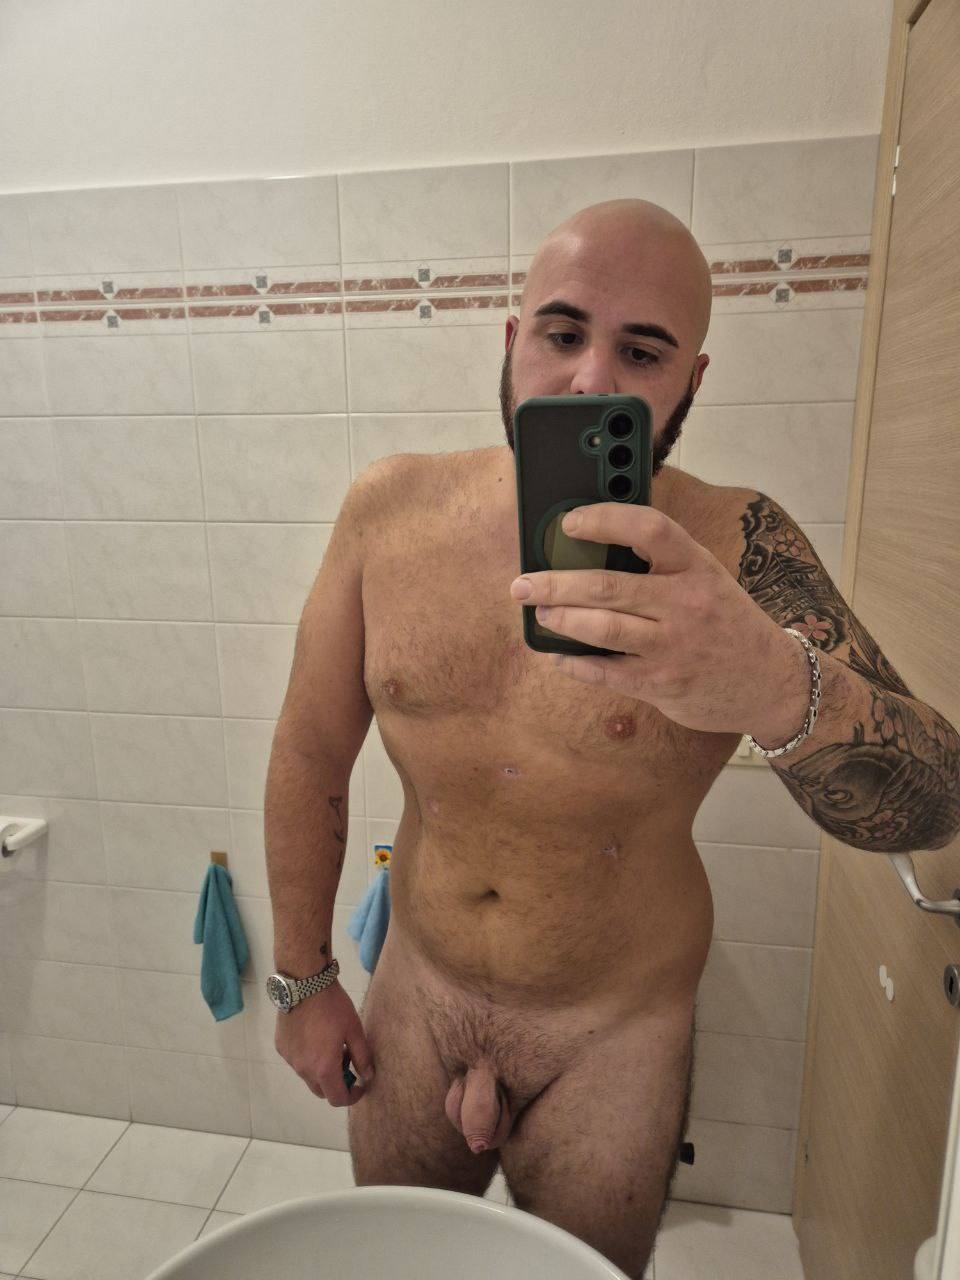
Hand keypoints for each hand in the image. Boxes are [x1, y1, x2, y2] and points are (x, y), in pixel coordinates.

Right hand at [274, 981, 374, 1107]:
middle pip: (321, 1091)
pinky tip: (314, 1037)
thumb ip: (363, 1057)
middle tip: (347, 1062)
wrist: (304, 984)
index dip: (351, 1097)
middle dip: (336, 1084)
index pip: (337, 1098)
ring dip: (321, 1070)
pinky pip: (297, 1061)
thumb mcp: (354, 1030)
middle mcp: (303, 1069)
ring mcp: (289, 1059)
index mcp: (324, 1068)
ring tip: (331, 1046)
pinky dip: (308, 1058)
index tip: (360, 1086)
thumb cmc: (334, 1007)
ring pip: (308, 1076)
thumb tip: (368, 1077)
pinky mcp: (281, 1047)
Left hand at [508, 502, 792, 735]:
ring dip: (560, 619)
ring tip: (539, 612)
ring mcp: (672, 646)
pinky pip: (605, 671)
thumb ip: (662, 566)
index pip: (649, 528)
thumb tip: (593, 551)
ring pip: (601, 628)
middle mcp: (685, 603)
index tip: (570, 522)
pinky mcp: (661, 684)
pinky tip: (558, 654)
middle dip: (555, 583)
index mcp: (696, 567)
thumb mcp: (707, 580)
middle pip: (607, 586)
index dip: (605, 519)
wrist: (771, 682)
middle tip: (523, 583)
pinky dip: (574, 662)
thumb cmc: (727, 623)